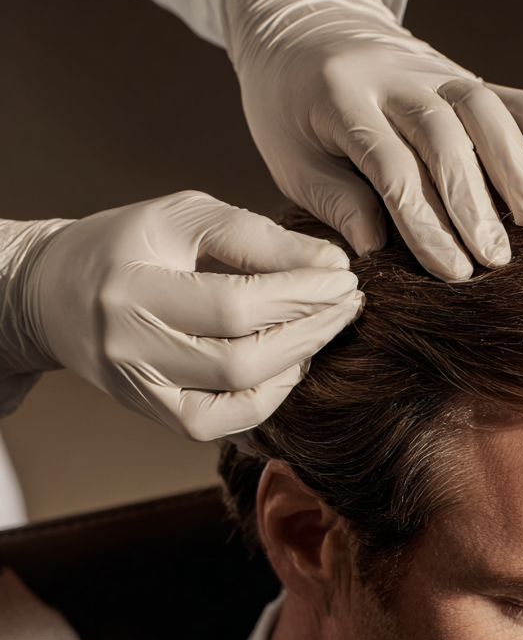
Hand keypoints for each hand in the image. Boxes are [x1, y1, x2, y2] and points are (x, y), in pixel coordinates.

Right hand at [1, 191, 362, 440]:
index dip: (299, 294)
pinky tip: (295, 361)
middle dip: (310, 330)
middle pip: (242, 358)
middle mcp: (130, 351)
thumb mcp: (183, 218)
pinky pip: (228, 421)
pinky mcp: (158, 416)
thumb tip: (331, 264)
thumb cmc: (125, 247)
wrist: (54, 293)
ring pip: (240, 397)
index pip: (233, 305)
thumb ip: (257, 238)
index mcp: (129, 291)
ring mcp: (142, 393)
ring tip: (331, 326)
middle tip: (351, 302)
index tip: (345, 276)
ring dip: (300, 363)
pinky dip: (273, 394)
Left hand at [223, 0, 522, 281]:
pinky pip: (509, 91)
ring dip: (517, 167)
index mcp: (341, 99)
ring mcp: (432, 71)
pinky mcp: (458, 73)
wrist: (298, 30)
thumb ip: (332, 197)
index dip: (424, 224)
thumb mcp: (288, 157)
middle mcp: (393, 78)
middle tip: (496, 259)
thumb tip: (376, 244)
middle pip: (445, 140)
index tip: (451, 272)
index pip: (392, 167)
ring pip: (484, 111)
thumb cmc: (288, 109)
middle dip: (474, 204)